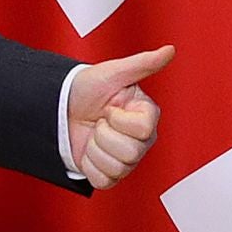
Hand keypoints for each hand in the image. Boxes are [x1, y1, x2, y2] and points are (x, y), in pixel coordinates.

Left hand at [68, 45, 173, 190]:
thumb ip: (144, 63)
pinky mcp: (109, 175)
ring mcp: (126, 160)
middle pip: (130, 152)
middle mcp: (141, 141)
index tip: (110, 107)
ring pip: (116, 168)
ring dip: (95, 149)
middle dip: (104, 134)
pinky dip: (89, 165)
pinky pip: (103, 180)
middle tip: (99, 120)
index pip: (143, 130)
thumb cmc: (88, 88)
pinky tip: (89, 150)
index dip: (119, 119)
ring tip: (94, 134)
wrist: (61, 107)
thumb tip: (170, 50)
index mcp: (146, 118)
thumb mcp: (114, 72)